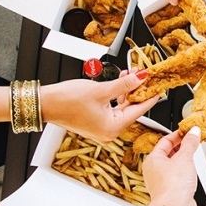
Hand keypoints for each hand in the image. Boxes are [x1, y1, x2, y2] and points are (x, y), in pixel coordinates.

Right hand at [40, 69, 158, 142]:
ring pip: (122, 107)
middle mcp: (109, 131)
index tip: (159, 87)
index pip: (139, 110)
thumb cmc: (67, 100)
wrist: (46, 104)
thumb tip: (141, 79)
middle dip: (137, 90)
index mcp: (112, 128)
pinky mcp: (96, 122)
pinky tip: (120, 82)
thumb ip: (124, 84)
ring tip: (130, 74)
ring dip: (127, 91)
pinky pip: (113, 108)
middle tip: (144, 75)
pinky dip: (117, 96)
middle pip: (131, 109)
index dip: (151, 96)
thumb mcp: (102, 90)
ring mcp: (102, 128)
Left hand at [143, 126, 200, 205]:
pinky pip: (176, 175)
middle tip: (193, 141)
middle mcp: (154, 170)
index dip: (178, 134)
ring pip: (173, 164)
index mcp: (152, 159)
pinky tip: (191, 170)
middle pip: (168, 152)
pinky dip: (184, 170)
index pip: (165, 140)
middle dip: (182, 146)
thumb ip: (190, 143)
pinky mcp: (169, 190)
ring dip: (183, 158)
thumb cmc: (173, 185)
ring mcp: (161, 181)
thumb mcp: (184, 157)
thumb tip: (193, 131)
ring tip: (193, 154)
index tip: (188, 131)